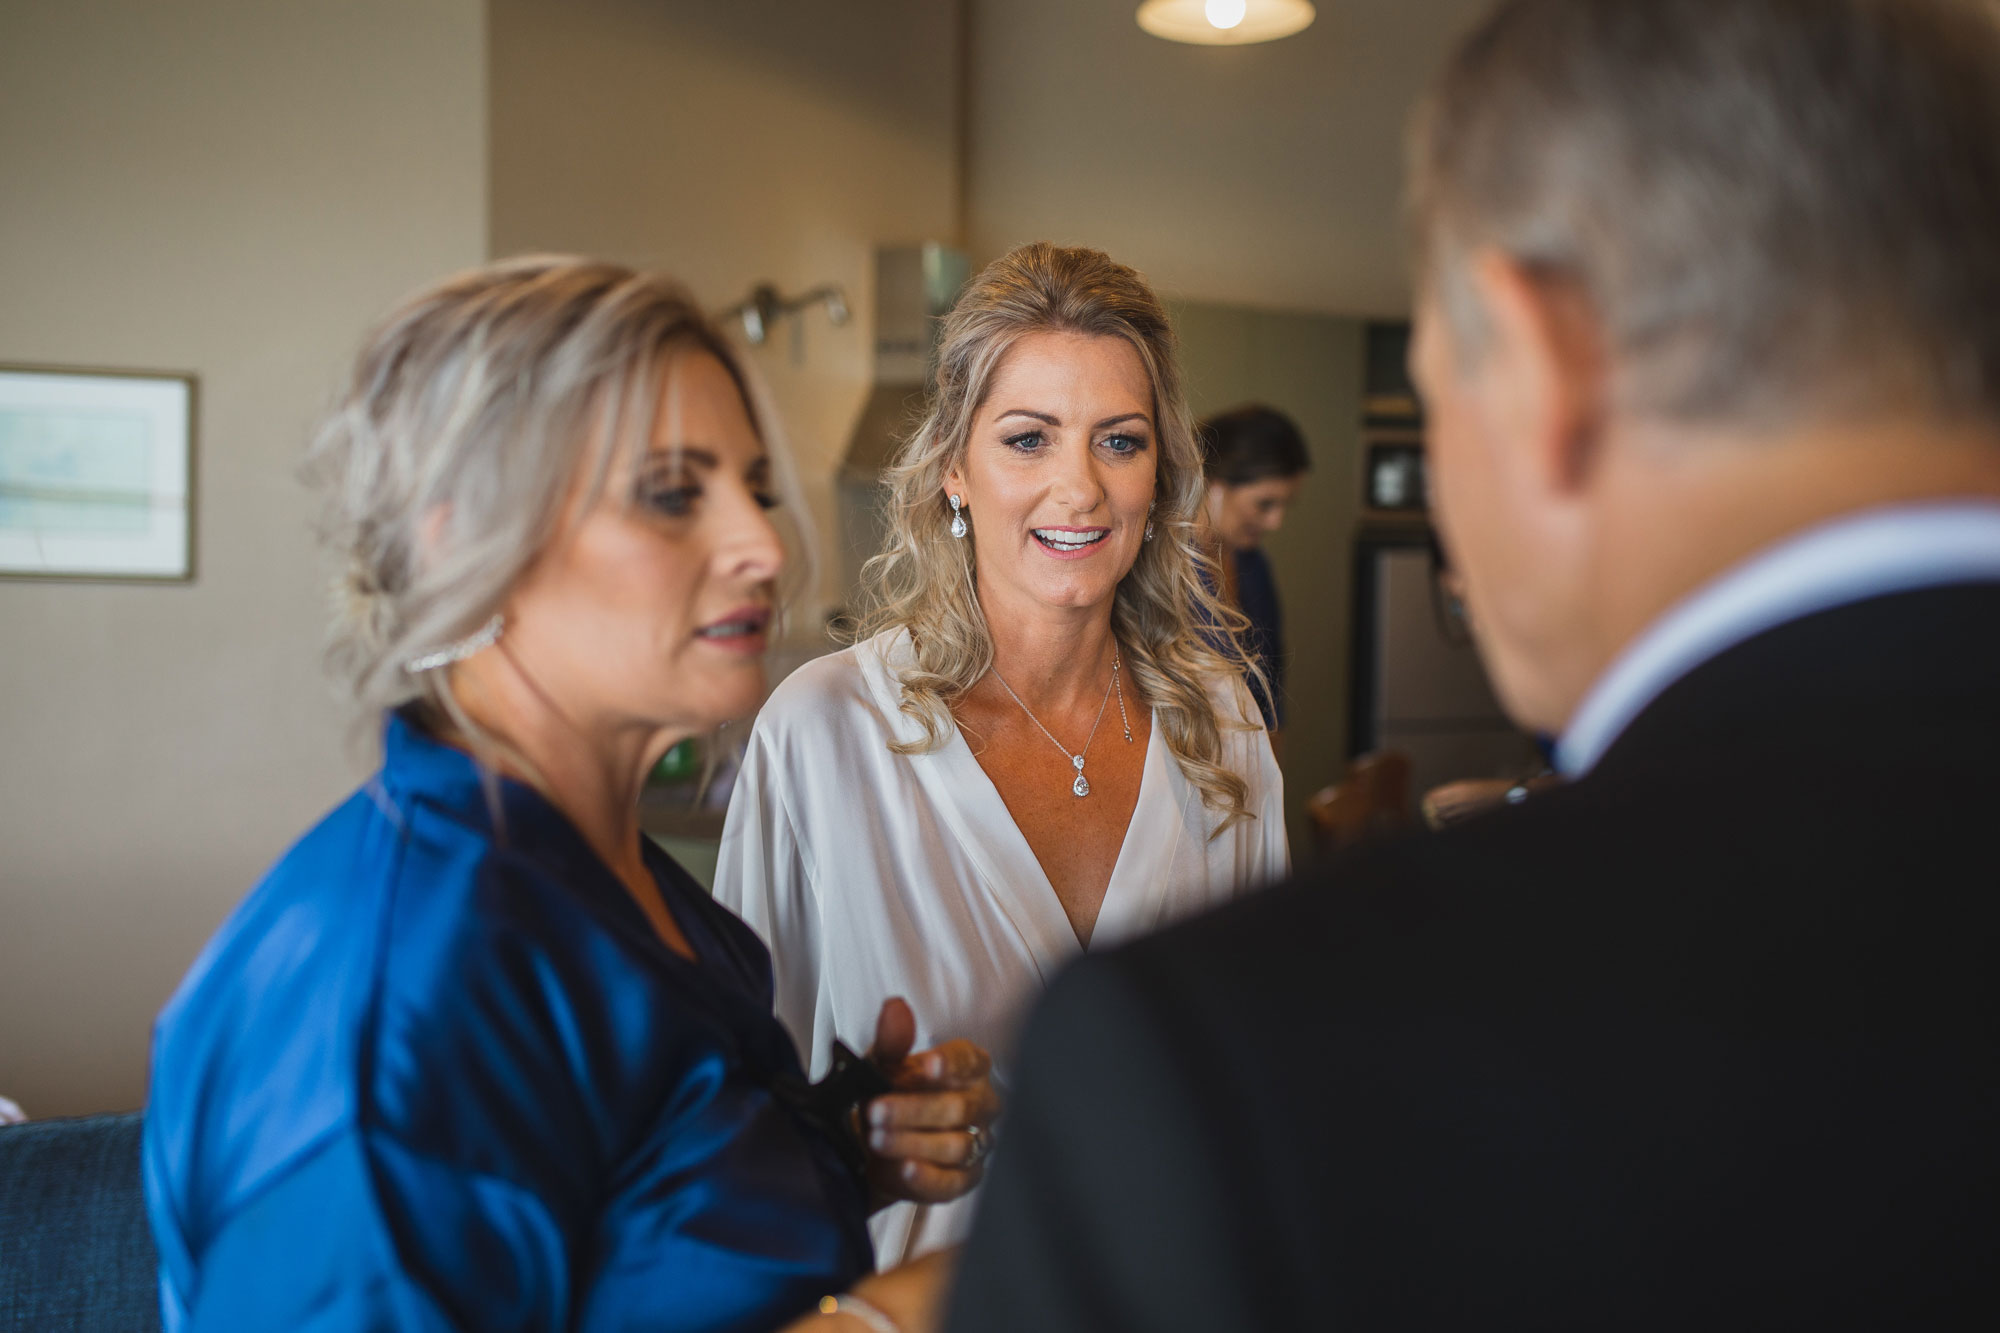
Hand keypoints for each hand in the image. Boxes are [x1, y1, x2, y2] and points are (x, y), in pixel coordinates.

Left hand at [862, 998, 1000, 1205]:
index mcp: (966, 1068)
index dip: (950, 1064)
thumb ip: (891, 1039)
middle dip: (915, 1110)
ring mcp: (976, 1145)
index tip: (927, 1065)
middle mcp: (979, 1105)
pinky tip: (904, 1169)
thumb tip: (895, 1008)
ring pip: (957, 1146)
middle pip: (960, 1108)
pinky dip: (928, 1178)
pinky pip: (953, 1183)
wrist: (864, 1146)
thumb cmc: (884, 1094)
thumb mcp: (879, 1065)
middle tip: (876, 1110)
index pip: (970, 1062)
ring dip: (913, 1143)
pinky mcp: (963, 1180)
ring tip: (877, 1139)